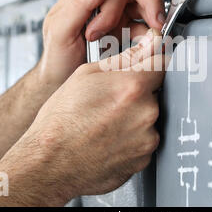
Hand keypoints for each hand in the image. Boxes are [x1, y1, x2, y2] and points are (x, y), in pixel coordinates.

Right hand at [0, 29, 165, 205]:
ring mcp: (147, 138)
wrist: (49, 164)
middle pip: (154, 92)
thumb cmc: (60, 122)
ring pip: (150, 117)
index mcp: (132, 86)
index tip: (147, 65)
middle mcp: (145, 113)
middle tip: (111, 100)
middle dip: (138, 92)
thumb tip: (148, 47)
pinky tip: (110, 137)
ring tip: (107, 122)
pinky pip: (145, 140)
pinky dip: (132, 137)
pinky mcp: (144, 158)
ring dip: (135, 116)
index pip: (162, 63)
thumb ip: (124, 58)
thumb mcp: (86, 75)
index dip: (152, 62)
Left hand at [37, 0, 165, 87]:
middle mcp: (103, 3)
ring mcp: (115, 18)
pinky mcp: (124, 34)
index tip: (116, 24)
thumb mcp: (60, 32)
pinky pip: (145, 30)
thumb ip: (79, 4)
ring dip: (150, 24)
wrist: (61, 82)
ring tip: (148, 42)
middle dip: (149, 6)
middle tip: (154, 25)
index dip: (122, 4)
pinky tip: (146, 48)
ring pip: (145, 9)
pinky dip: (150, 39)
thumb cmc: (56, 59)